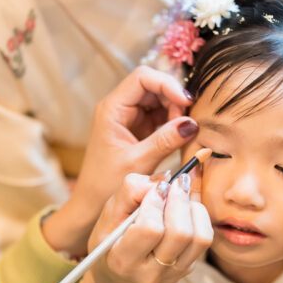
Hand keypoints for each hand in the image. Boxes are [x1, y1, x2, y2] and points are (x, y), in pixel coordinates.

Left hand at [43, 66, 196, 255]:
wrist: (91, 203)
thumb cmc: (105, 184)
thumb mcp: (138, 162)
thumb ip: (165, 141)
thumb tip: (192, 124)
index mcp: (112, 109)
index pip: (142, 78)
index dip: (167, 85)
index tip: (187, 102)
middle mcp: (119, 108)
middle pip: (153, 86)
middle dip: (174, 100)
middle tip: (188, 123)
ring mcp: (129, 118)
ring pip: (159, 101)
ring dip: (175, 112)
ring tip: (184, 132)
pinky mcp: (137, 129)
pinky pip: (159, 116)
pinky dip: (172, 123)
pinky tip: (180, 137)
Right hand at [82, 171, 212, 282]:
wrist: (118, 273)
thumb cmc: (112, 237)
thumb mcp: (110, 212)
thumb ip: (131, 190)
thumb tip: (166, 178)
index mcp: (123, 260)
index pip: (150, 229)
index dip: (155, 202)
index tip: (156, 188)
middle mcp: (149, 273)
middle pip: (180, 234)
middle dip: (179, 201)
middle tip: (175, 184)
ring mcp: (172, 274)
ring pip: (200, 238)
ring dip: (193, 208)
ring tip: (180, 198)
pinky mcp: (187, 269)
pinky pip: (204, 239)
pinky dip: (199, 217)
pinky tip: (184, 210)